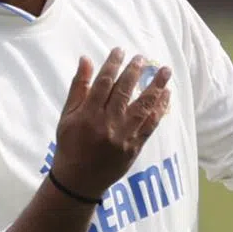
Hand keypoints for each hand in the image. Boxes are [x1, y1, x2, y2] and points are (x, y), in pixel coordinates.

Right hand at [51, 48, 171, 199]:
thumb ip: (78, 87)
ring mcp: (123, 136)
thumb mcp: (67, 116)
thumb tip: (86, 59)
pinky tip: (166, 95)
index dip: (113, 65)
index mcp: (88, 115)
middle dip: (135, 72)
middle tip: (143, 58)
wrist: (79, 180)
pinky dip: (159, 109)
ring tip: (165, 71)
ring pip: (142, 107)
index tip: (120, 51)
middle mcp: (107, 124)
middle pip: (124, 92)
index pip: (103, 83)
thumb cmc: (70, 145)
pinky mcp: (134, 147)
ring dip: (155, 87)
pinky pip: (150, 125)